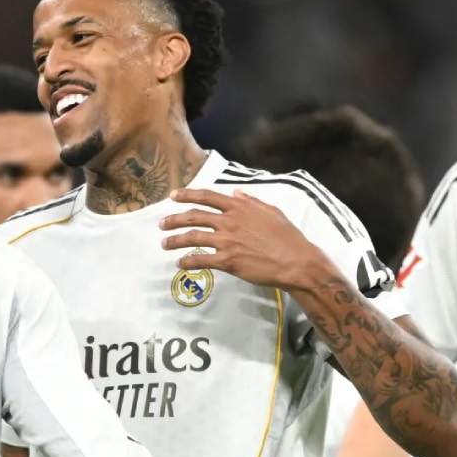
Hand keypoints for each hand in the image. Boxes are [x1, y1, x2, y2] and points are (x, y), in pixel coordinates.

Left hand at [160, 189, 330, 291]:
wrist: (295, 261)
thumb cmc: (287, 236)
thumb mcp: (271, 211)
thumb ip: (251, 201)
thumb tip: (236, 193)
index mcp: (239, 207)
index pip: (207, 197)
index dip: (187, 195)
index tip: (173, 196)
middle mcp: (229, 221)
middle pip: (193, 217)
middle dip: (173, 219)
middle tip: (161, 224)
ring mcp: (227, 241)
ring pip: (192, 238)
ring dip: (175, 241)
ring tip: (164, 244)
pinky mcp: (228, 261)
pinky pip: (201, 260)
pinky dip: (187, 261)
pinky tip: (180, 264)